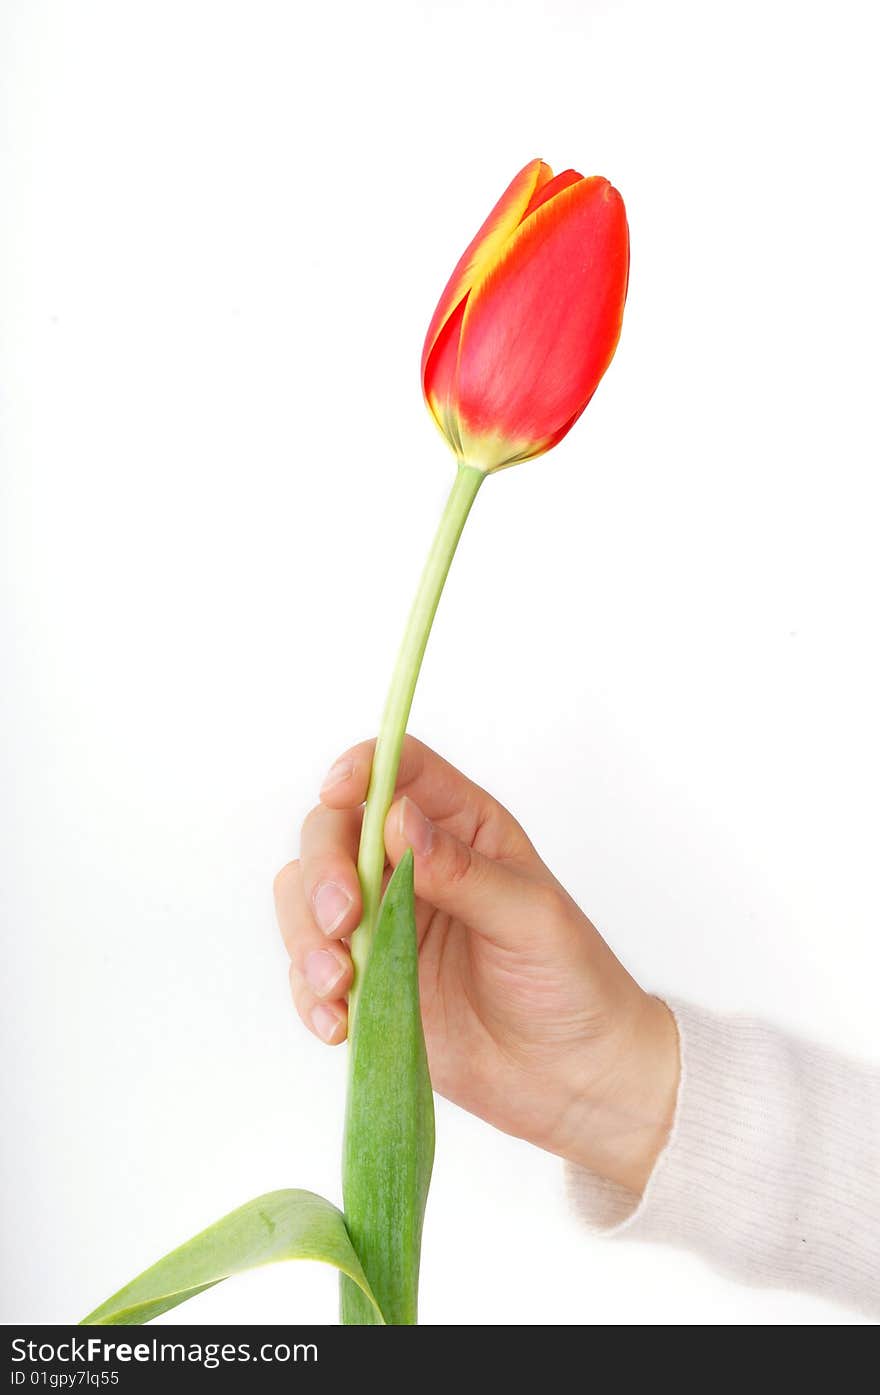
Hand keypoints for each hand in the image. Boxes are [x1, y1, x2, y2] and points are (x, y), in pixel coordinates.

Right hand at [274, 736, 678, 1193]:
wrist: (572, 1079)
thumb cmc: (572, 983)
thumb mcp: (531, 920)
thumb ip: (464, 872)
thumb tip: (400, 821)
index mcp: (462, 827)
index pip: (400, 771)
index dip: (362, 769)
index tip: (337, 792)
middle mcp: (412, 864)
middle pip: (335, 830)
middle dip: (323, 870)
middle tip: (340, 922)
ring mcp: (382, 922)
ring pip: (305, 897)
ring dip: (304, 936)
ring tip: (339, 987)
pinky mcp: (364, 980)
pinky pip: (308, 970)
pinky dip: (309, 994)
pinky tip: (338, 1025)